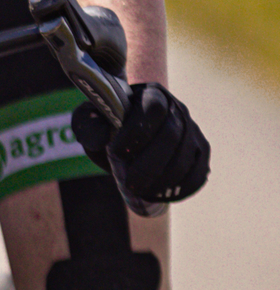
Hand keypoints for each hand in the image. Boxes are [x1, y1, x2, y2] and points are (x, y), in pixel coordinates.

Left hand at [73, 81, 209, 207]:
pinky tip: (161, 195)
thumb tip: (102, 138)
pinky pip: (199, 172)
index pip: (153, 109)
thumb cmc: (108, 126)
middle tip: (130, 184)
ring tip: (142, 192)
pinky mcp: (200, 151)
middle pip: (171, 136)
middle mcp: (177, 109)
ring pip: (185, 157)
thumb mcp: (91, 121)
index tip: (116, 152)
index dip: (136, 132)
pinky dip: (182, 188)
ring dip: (163, 180)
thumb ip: (88, 125)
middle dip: (149, 165)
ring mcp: (192, 130)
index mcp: (151, 94)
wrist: (127, 134)